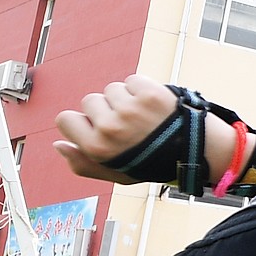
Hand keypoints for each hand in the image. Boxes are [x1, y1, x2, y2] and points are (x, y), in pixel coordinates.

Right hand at [54, 77, 232, 184]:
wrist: (196, 151)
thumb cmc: (153, 163)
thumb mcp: (116, 175)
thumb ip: (83, 164)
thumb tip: (58, 144)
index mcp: (97, 147)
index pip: (65, 119)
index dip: (83, 123)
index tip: (101, 128)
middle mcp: (111, 127)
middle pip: (89, 101)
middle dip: (106, 109)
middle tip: (130, 125)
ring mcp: (130, 109)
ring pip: (112, 89)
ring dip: (125, 98)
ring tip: (145, 116)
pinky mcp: (149, 93)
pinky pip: (133, 81)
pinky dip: (142, 88)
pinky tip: (154, 105)